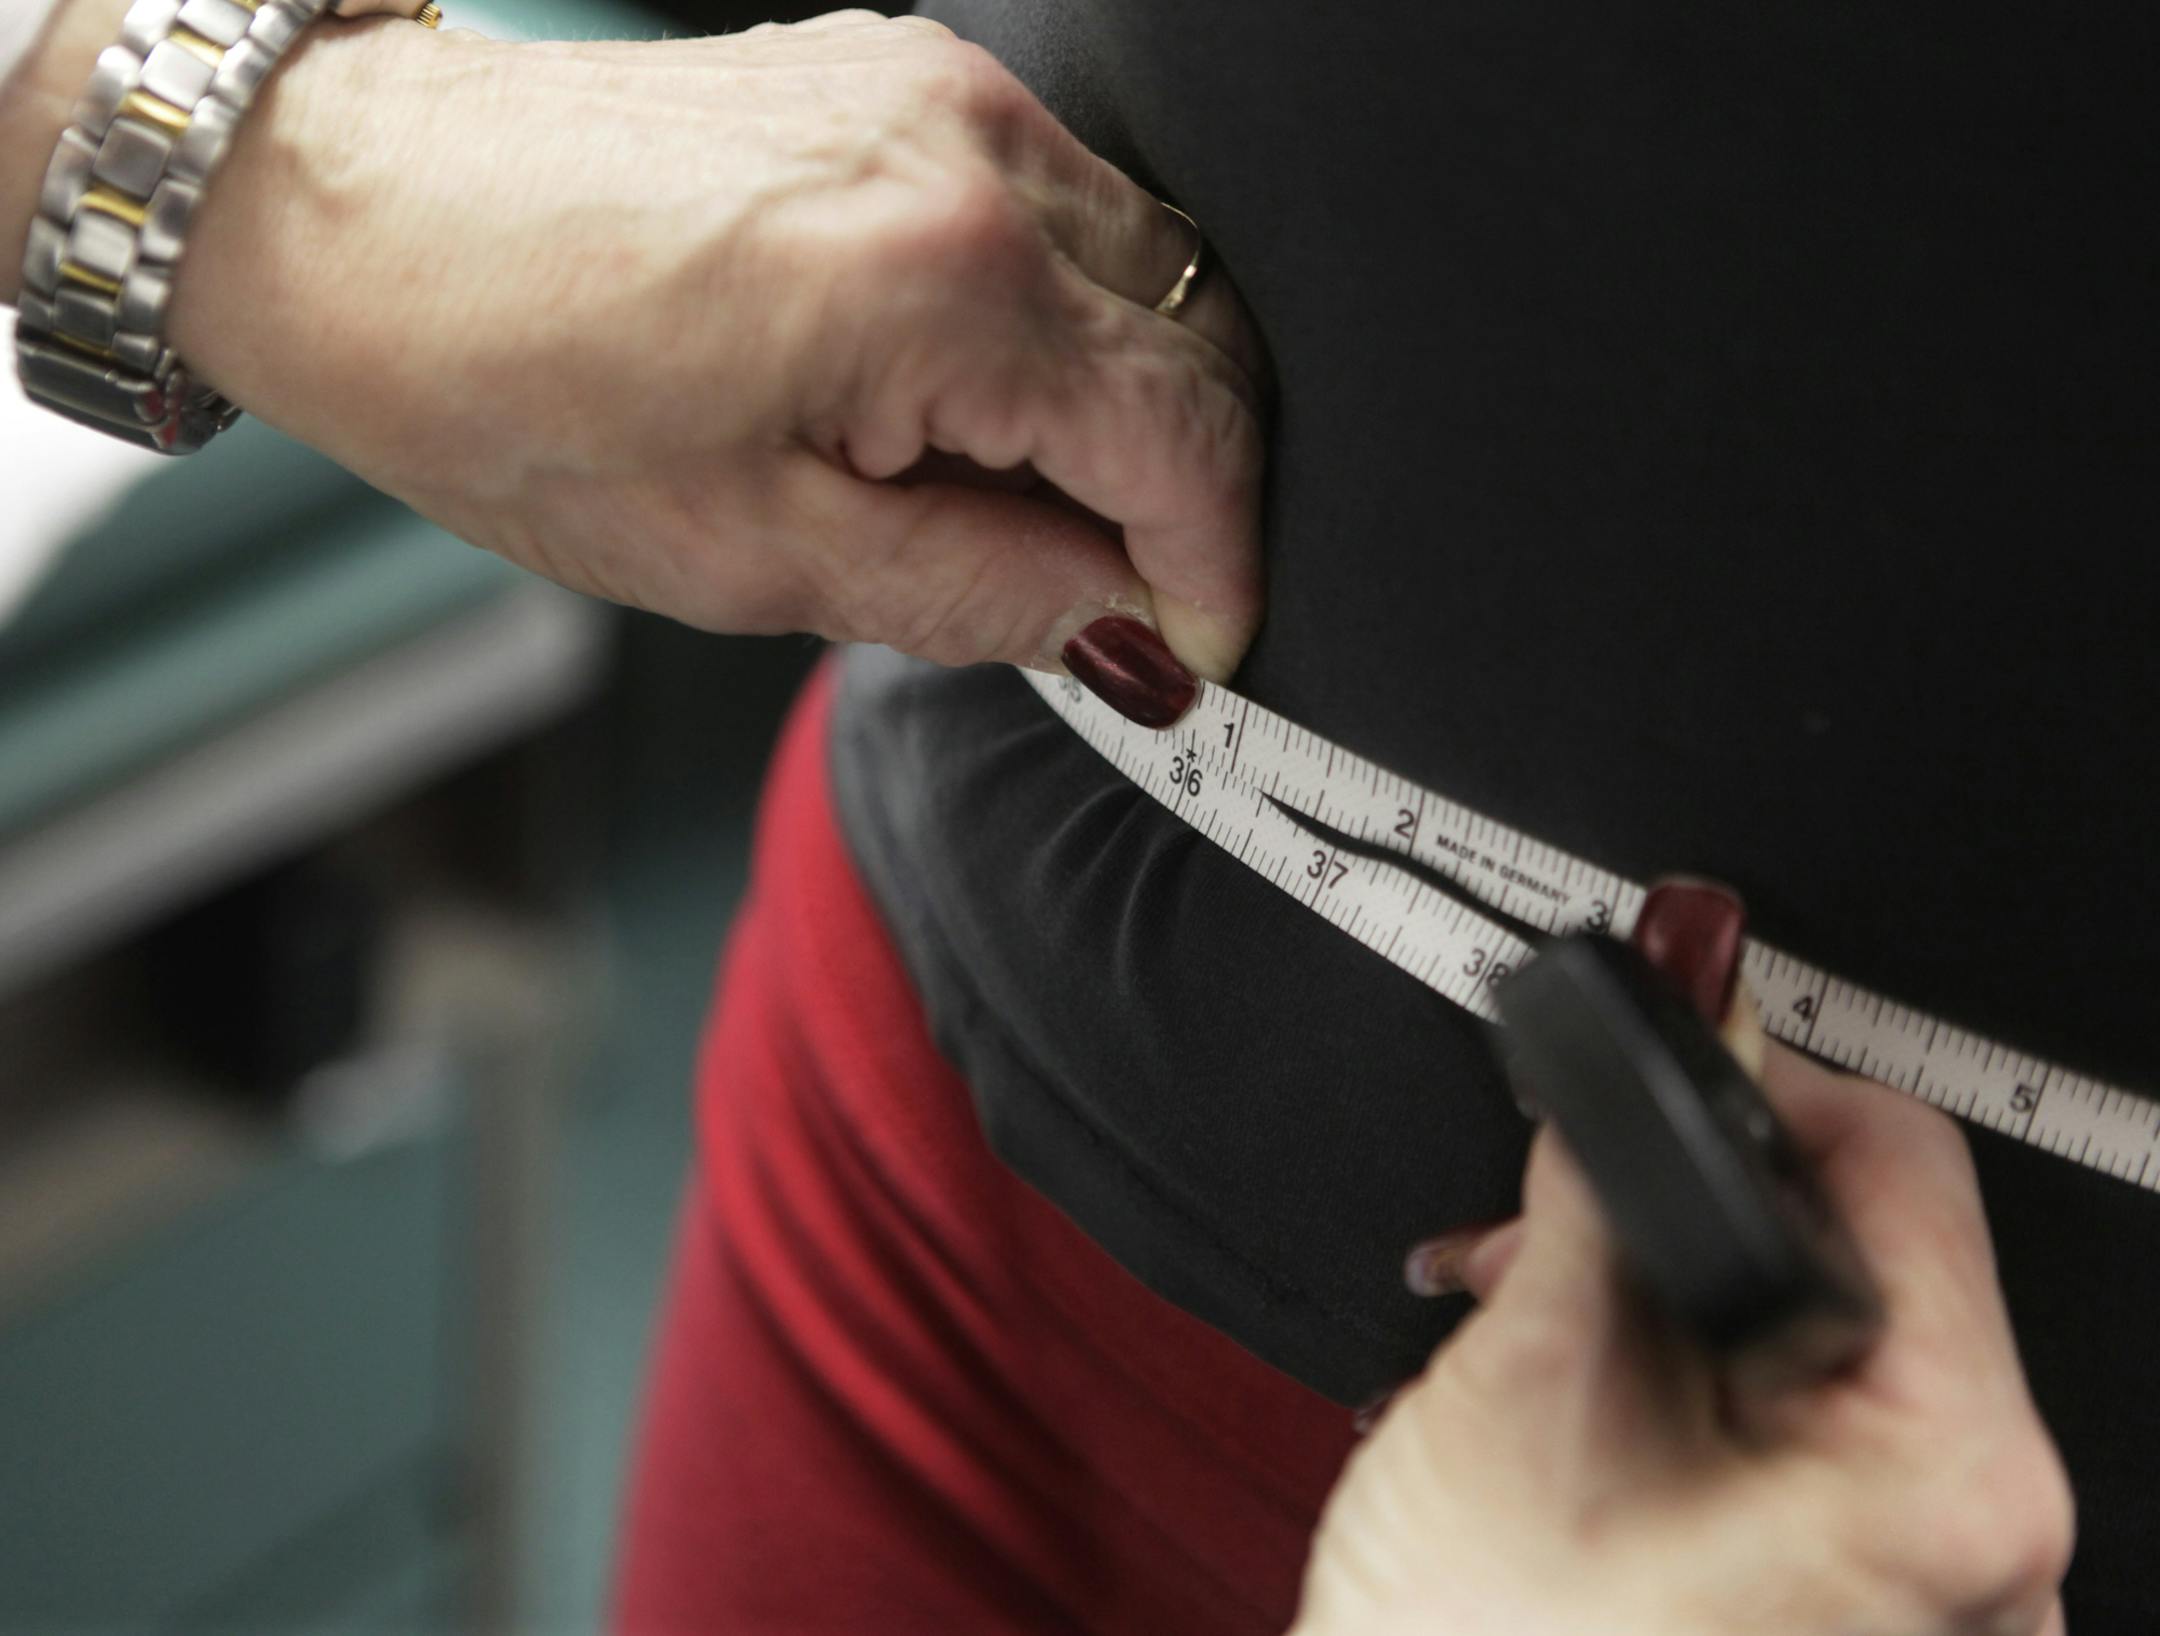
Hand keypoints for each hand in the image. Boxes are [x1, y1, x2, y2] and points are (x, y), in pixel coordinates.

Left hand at [146, 9, 1265, 688]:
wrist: (364, 214)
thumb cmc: (514, 391)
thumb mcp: (755, 560)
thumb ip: (980, 597)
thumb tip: (1121, 622)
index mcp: (946, 280)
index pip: (1190, 433)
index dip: (1216, 563)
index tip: (1193, 646)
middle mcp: (974, 151)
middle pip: (1202, 339)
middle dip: (1183, 487)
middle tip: (1103, 597)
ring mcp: (944, 91)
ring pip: (1151, 269)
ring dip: (1127, 403)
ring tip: (1015, 501)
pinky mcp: (904, 76)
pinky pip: (1065, 211)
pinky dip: (1064, 322)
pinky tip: (977, 398)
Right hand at [1294, 1038, 2074, 1635]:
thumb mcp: (1527, 1384)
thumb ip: (1596, 1190)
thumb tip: (1633, 1058)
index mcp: (1952, 1486)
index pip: (1907, 1170)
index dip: (1755, 1097)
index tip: (1660, 1088)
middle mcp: (1986, 1562)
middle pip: (1867, 1267)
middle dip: (1686, 1225)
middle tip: (1553, 1241)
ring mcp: (1930, 1612)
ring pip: (1825, 1361)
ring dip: (1672, 1314)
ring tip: (1541, 1338)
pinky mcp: (1864, 1627)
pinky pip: (1813, 1457)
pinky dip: (1699, 1406)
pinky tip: (1591, 1411)